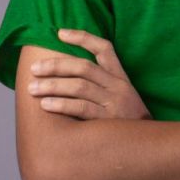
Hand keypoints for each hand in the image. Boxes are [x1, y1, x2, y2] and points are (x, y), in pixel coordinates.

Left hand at [28, 28, 151, 120]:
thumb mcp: (121, 96)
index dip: (83, 38)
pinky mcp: (109, 121)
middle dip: (56, 65)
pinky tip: (45, 105)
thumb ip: (101, 84)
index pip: (104, 48)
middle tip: (34, 68)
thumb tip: (65, 76)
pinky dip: (62, 105)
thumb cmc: (126, 121)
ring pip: (80, 86)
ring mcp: (114, 103)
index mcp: (120, 77)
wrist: (147, 145)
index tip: (60, 33)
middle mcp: (117, 86)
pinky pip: (82, 108)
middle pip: (84, 67)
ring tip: (32, 88)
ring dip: (53, 85)